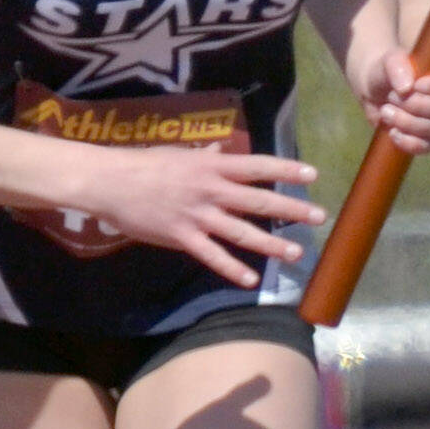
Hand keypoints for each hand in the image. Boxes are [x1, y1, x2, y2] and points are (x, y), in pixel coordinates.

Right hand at [73, 147, 324, 290]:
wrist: (111, 181)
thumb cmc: (145, 164)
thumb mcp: (180, 154)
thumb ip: (206, 156)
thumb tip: (222, 149)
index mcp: (212, 165)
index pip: (257, 166)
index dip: (286, 169)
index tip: (312, 174)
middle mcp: (211, 189)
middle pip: (259, 200)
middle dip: (291, 209)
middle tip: (318, 217)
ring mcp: (198, 215)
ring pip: (242, 232)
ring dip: (271, 244)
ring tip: (295, 252)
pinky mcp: (182, 237)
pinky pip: (212, 256)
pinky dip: (232, 269)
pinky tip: (251, 280)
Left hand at [357, 47, 429, 154]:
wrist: (376, 90)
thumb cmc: (390, 71)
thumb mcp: (389, 60)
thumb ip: (396, 65)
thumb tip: (407, 88)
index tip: (417, 85)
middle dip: (414, 104)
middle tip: (391, 95)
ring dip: (406, 122)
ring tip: (385, 110)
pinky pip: (427, 146)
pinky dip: (408, 142)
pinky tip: (393, 132)